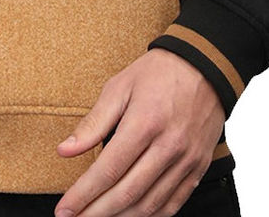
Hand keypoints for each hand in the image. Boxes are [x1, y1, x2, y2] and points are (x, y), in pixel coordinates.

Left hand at [54, 48, 224, 216]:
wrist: (204, 66)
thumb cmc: (157, 73)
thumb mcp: (119, 87)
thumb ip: (93, 123)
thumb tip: (65, 151)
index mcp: (144, 123)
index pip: (108, 170)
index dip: (83, 194)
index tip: (64, 209)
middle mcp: (168, 146)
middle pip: (127, 193)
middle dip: (96, 212)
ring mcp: (186, 160)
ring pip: (150, 205)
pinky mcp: (199, 167)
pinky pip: (173, 204)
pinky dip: (150, 216)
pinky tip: (131, 215)